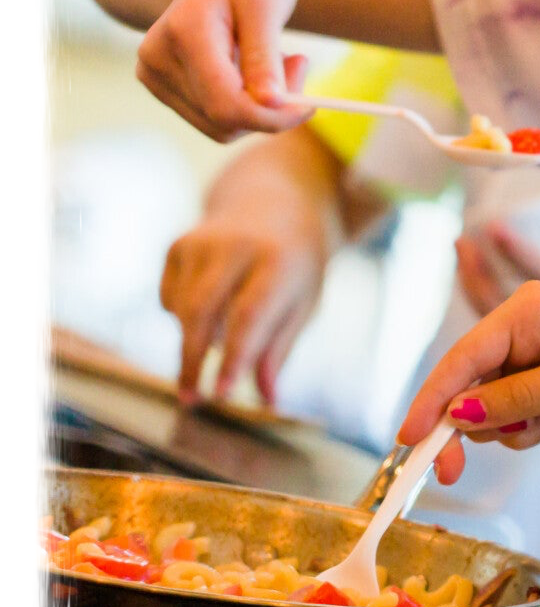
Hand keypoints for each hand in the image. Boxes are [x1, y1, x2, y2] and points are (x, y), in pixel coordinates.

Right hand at [134, 0, 313, 142]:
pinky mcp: (161, 88)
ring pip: (221, 128)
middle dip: (271, 109)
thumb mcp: (268, 1)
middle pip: (224, 120)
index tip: (308, 105)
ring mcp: (153, 76)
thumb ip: (265, 54)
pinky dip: (242, 106)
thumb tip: (269, 102)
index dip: (272, 117)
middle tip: (297, 66)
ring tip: (273, 62)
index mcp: (184, 32)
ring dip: (258, 107)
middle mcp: (157, 58)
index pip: (227, 104)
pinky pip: (213, 121)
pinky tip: (249, 72)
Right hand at [160, 207, 327, 406]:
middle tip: (192, 400)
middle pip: (202, 312)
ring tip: (223, 337)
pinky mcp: (176, 245)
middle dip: (192, 360)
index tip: (220, 394)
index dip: (234, 357)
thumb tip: (268, 401)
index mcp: (278, 261)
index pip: (249, 315)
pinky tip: (212, 301)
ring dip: (194, 339)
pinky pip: (169, 299)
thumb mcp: (303, 303)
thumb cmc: (295, 265)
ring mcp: (200, 242)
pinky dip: (185, 316)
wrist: (273, 204)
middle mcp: (235, 246)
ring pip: (182, 310)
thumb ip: (279, 350)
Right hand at [396, 282, 539, 484]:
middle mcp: (522, 331)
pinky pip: (511, 417)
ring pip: (487, 408)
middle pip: (466, 386)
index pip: (465, 357)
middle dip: (466, 427)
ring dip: (508, 428)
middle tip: (451, 474)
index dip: (433, 398)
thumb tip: (460, 416)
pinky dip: (526, 430)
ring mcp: (531, 360)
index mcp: (527, 311)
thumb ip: (518, 399)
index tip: (409, 438)